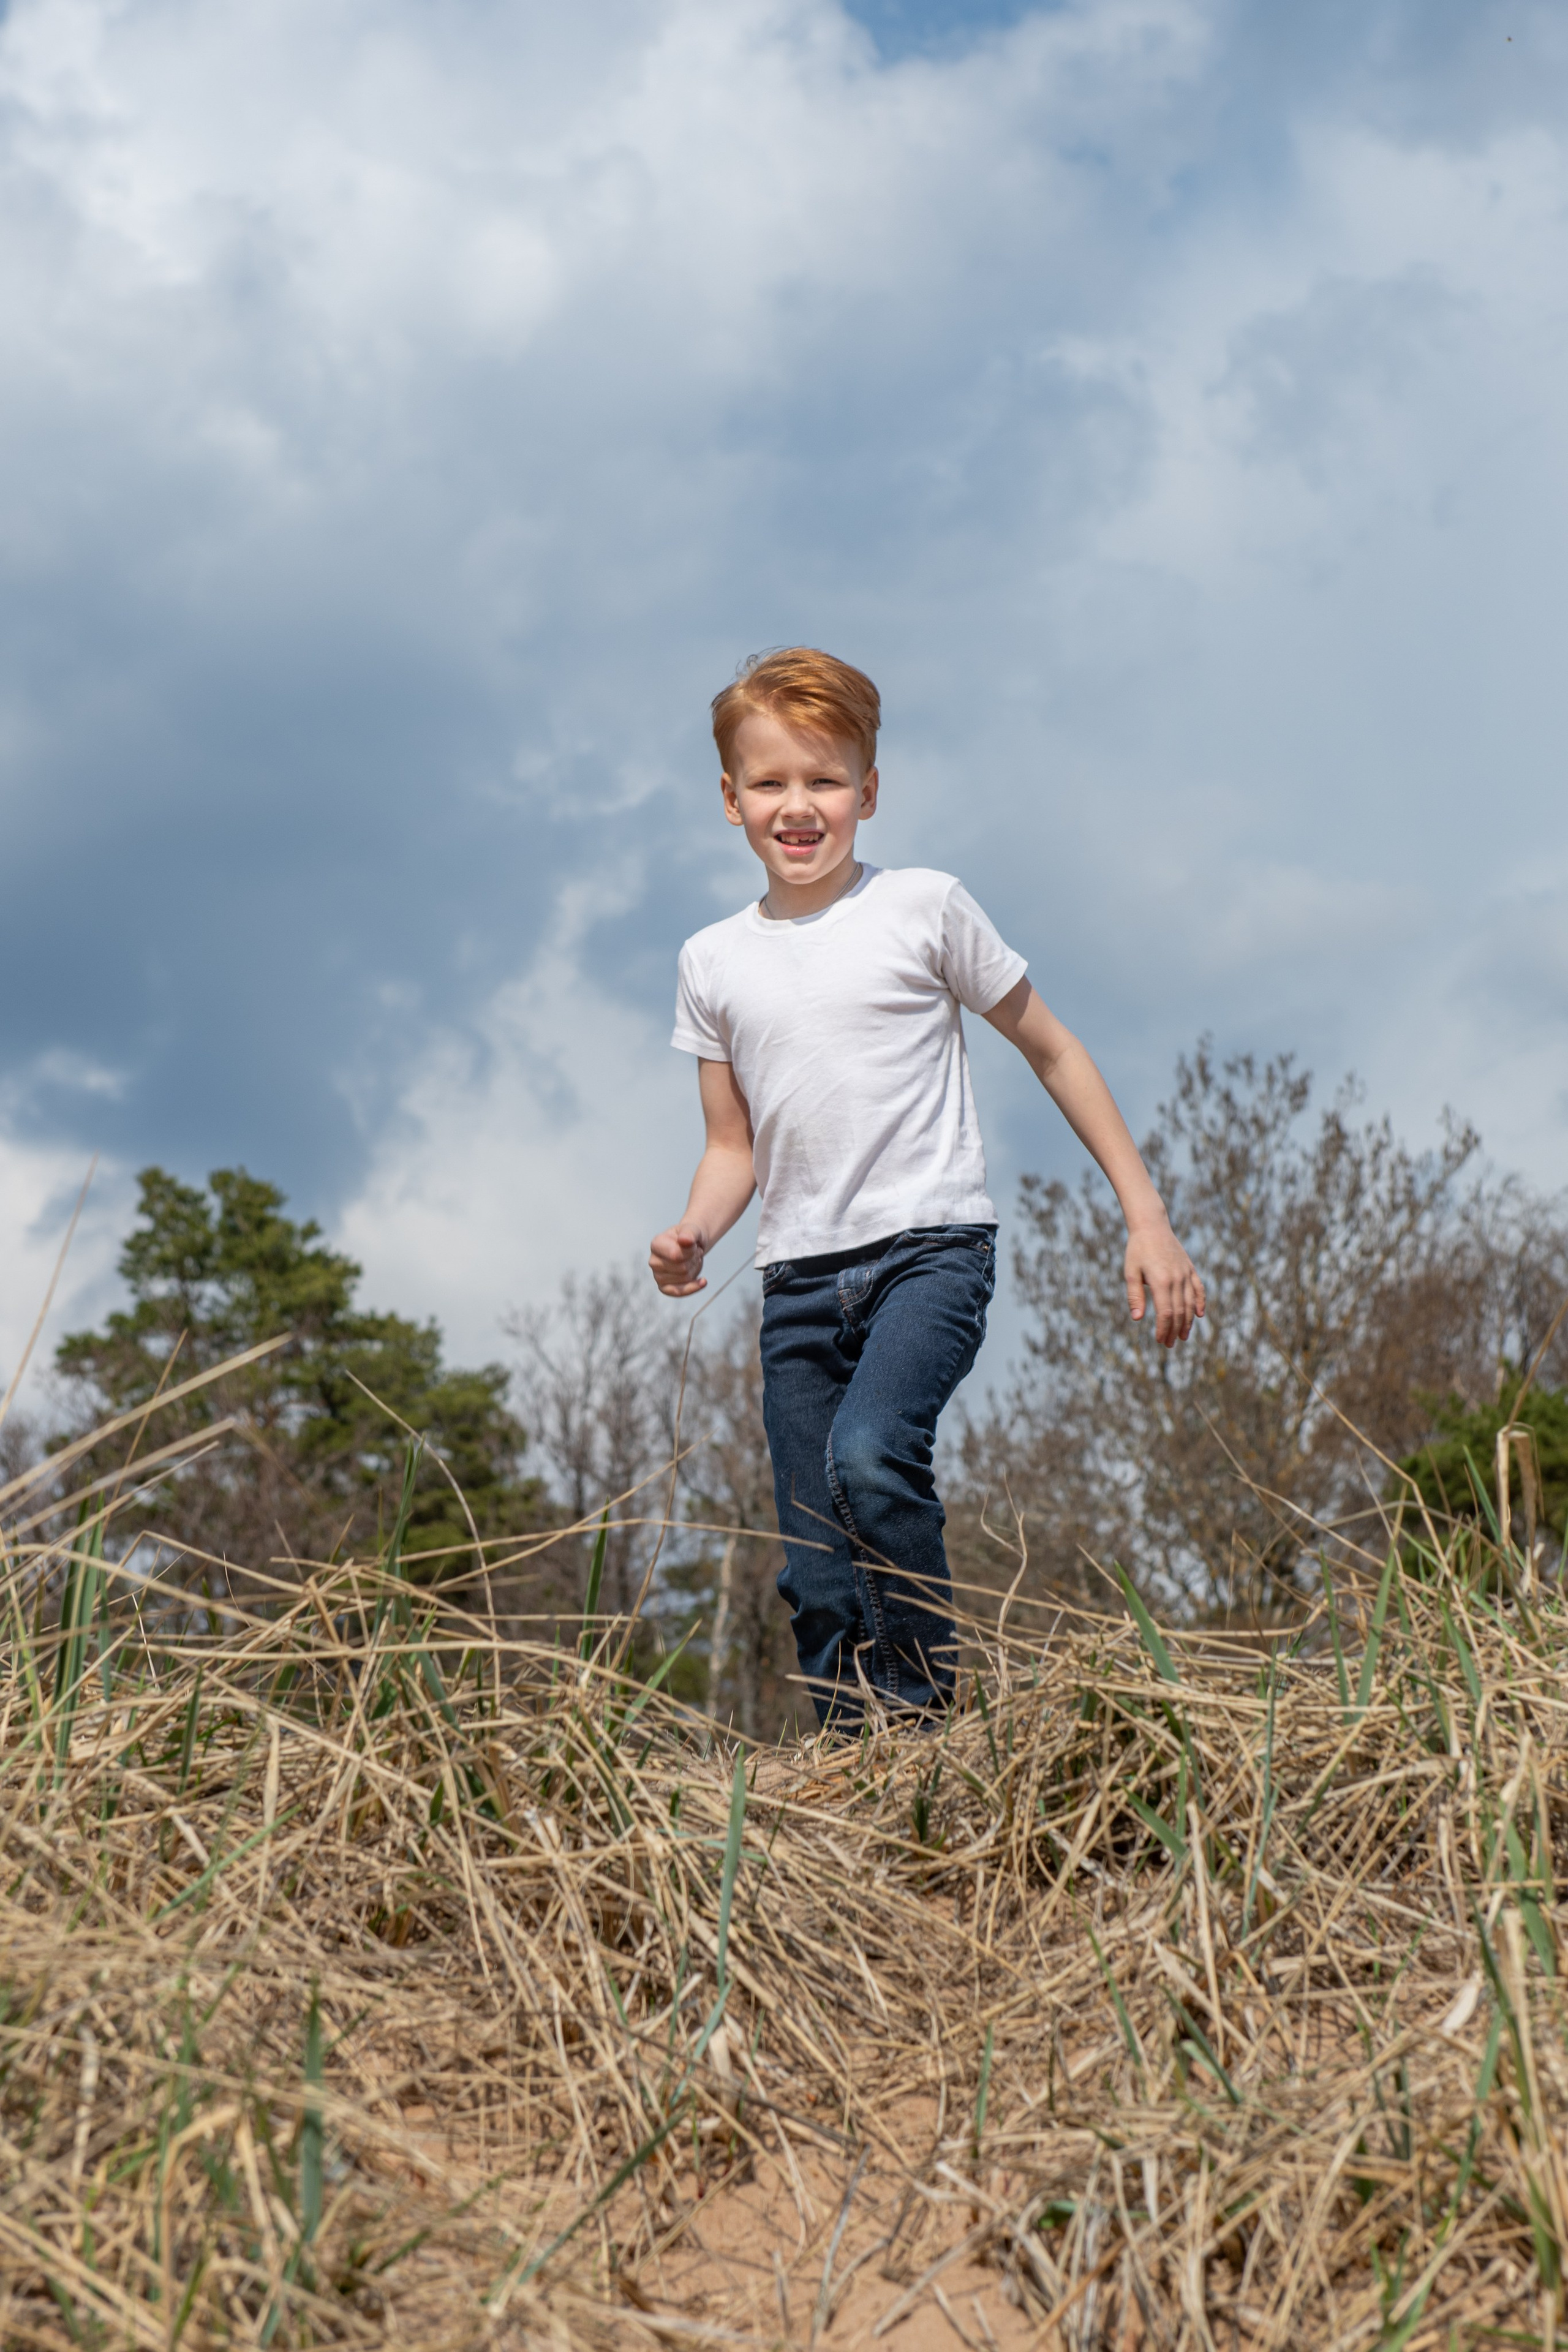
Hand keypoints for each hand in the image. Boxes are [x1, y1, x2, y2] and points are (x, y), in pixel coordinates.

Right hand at [649, 1223, 707, 1297]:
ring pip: (685, 1277)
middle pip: (682, 1267)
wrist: (691, 1246)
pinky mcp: (664, 1288)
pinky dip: (694, 1287)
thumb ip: (689, 1232)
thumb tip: (685, 1240)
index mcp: (656, 1244)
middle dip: (694, 1259)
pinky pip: (680, 1292)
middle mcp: (653, 1261)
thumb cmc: (689, 1237)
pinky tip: (703, 1281)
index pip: (676, 1255)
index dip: (690, 1251)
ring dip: (694, 1268)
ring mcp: (657, 1276)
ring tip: (692, 1259)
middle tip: (694, 1251)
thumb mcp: (692, 1229)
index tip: (692, 1244)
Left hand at [1125, 1222, 1205, 1346]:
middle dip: (1174, 1330)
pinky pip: (1199, 1289)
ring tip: (1183, 1336)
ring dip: (1187, 1322)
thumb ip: (1135, 1296)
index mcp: (1161, 1281)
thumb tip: (1137, 1319)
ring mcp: (1185, 1274)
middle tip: (1170, 1344)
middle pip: (1179, 1312)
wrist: (1152, 1225)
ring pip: (1190, 1303)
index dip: (1164, 1329)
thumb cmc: (1137, 1249)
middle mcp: (1177, 1279)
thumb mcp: (1130, 1272)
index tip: (1160, 1340)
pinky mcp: (1190, 1268)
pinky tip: (1199, 1315)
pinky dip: (1200, 1303)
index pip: (1165, 1313)